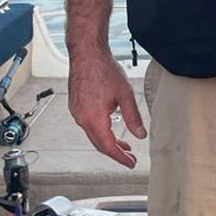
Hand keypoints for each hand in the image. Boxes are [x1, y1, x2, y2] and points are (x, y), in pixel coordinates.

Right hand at [68, 48, 145, 167]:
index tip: (131, 163)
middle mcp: (82, 118)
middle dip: (115, 152)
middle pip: (99, 143)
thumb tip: (140, 135)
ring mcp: (76, 112)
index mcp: (93, 118)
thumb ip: (133, 117)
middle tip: (129, 156)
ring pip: (93, 134)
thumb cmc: (104, 69)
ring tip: (123, 144)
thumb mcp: (125, 94)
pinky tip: (110, 127)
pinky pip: (88, 124)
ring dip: (108, 140)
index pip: (107, 146)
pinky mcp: (75, 105)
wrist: (87, 53)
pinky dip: (100, 130)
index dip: (120, 157)